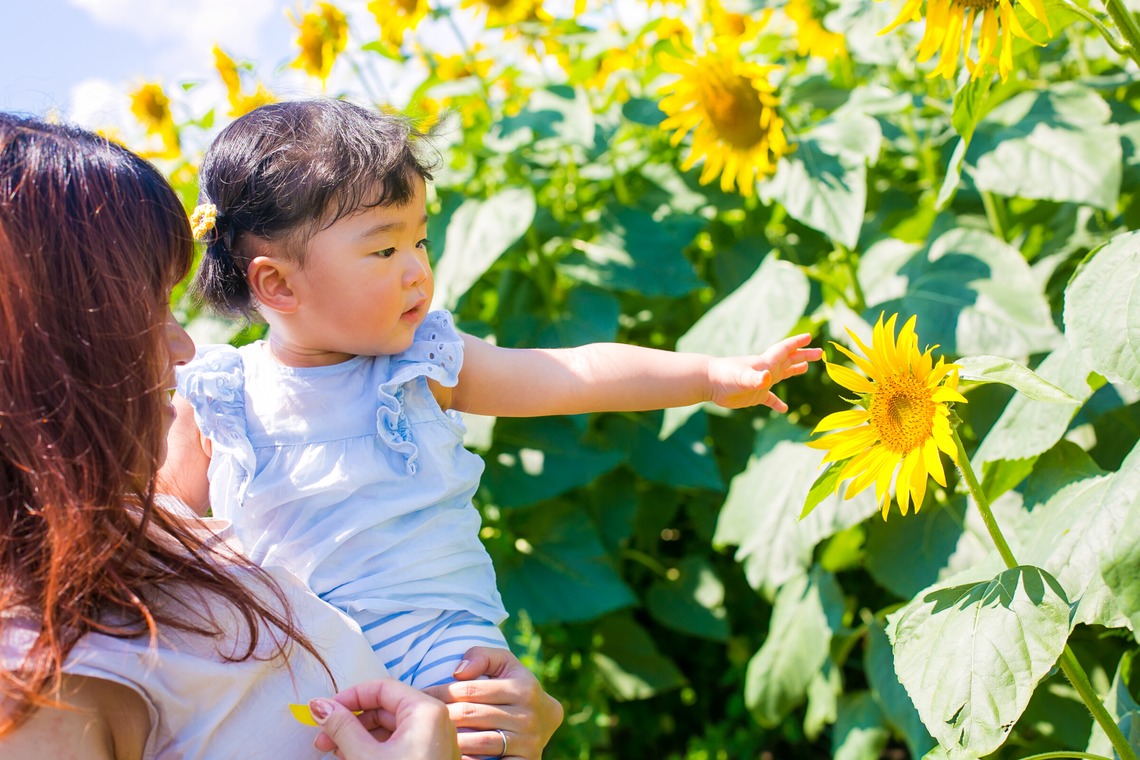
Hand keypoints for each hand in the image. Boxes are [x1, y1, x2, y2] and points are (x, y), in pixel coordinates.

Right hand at [310, 679, 459, 759]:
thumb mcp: (365, 756)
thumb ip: (342, 727)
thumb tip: (319, 706)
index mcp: (425, 711)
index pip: (382, 687)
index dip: (350, 697)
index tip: (324, 712)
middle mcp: (434, 721)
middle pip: (385, 708)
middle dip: (350, 721)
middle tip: (322, 740)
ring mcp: (433, 741)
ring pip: (389, 728)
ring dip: (358, 737)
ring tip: (333, 753)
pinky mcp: (428, 758)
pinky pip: (399, 744)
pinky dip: (373, 749)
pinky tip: (352, 759)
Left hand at [423, 647, 563, 759]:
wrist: (546, 719)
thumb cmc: (515, 686)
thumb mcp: (505, 664)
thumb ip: (483, 656)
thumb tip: (458, 672)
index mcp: (523, 687)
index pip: (470, 690)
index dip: (441, 691)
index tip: (422, 695)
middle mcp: (528, 715)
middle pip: (471, 715)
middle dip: (441, 715)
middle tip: (418, 716)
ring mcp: (528, 740)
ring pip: (478, 741)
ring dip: (450, 739)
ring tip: (430, 734)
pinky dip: (469, 759)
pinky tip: (452, 753)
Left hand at [706, 333, 822, 411]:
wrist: (709, 382)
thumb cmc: (725, 377)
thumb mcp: (742, 378)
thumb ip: (755, 379)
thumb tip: (767, 378)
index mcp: (766, 363)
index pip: (785, 350)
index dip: (797, 343)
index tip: (810, 336)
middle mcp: (766, 370)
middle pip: (789, 360)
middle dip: (804, 355)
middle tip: (820, 353)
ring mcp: (761, 382)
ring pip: (782, 374)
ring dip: (794, 370)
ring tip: (805, 368)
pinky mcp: (754, 394)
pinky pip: (769, 398)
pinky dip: (777, 403)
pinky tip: (783, 409)